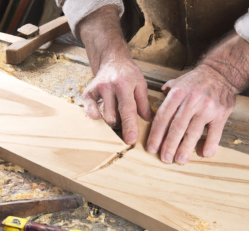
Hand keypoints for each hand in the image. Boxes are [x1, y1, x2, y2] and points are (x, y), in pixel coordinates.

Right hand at [78, 6, 151, 144]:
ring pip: (102, 116)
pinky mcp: (88, 93)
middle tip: (126, 120)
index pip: (128, 110)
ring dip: (111, 121)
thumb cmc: (128, 73)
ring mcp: (96, 90)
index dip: (130, 126)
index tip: (131, 140)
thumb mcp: (141, 84)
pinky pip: (89, 110)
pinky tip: (102, 114)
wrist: (112, 60)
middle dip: (121, 125)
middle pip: (112, 117)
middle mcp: (108, 87)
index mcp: (124, 85)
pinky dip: (95, 116)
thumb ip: (144, 103)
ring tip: (117, 113)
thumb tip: (148, 121)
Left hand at [147, 65, 235, 163]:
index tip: (151, 148)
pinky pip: (215, 132)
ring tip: (180, 160)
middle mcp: (191, 100)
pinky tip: (204, 154)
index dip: (156, 135)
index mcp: (177, 94)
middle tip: (165, 159)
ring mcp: (207, 107)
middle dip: (169, 145)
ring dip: (186, 148)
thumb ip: (163, 96)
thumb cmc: (195, 80)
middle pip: (177, 127)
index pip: (163, 117)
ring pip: (194, 132)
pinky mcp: (222, 113)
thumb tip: (152, 107)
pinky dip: (210, 144)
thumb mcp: (177, 82)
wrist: (221, 72)